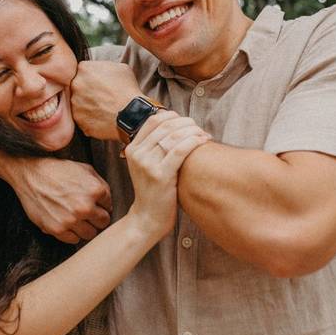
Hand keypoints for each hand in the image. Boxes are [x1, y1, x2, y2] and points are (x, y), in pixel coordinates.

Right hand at [12, 158, 112, 244]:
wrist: (31, 175)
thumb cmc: (57, 170)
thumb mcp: (84, 169)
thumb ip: (100, 184)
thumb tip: (107, 201)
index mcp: (95, 190)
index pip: (109, 206)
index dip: (102, 204)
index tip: (95, 203)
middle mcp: (85, 206)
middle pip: (103, 222)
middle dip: (97, 218)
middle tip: (88, 213)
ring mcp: (71, 220)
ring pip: (90, 234)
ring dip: (86, 227)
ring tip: (77, 218)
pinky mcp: (57, 229)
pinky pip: (74, 240)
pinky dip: (72, 233)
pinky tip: (67, 222)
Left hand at [71, 61, 141, 139]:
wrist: (132, 114)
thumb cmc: (128, 90)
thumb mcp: (119, 67)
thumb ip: (103, 66)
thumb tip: (99, 70)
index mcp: (84, 69)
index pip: (81, 70)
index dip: (91, 77)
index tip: (98, 82)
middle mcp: (75, 85)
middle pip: (77, 86)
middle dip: (86, 90)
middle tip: (101, 96)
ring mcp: (75, 104)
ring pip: (78, 103)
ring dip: (87, 104)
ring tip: (102, 107)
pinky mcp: (78, 120)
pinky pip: (82, 118)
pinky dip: (90, 118)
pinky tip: (101, 117)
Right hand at [124, 111, 209, 238]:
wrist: (147, 218)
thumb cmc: (153, 191)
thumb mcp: (145, 166)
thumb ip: (154, 147)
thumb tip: (176, 125)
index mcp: (132, 149)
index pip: (153, 120)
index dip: (172, 116)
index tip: (185, 122)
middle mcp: (137, 154)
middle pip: (165, 125)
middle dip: (186, 123)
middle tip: (198, 128)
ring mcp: (147, 164)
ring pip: (174, 136)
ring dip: (193, 131)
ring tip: (203, 135)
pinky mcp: (160, 175)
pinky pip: (180, 150)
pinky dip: (194, 141)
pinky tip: (203, 141)